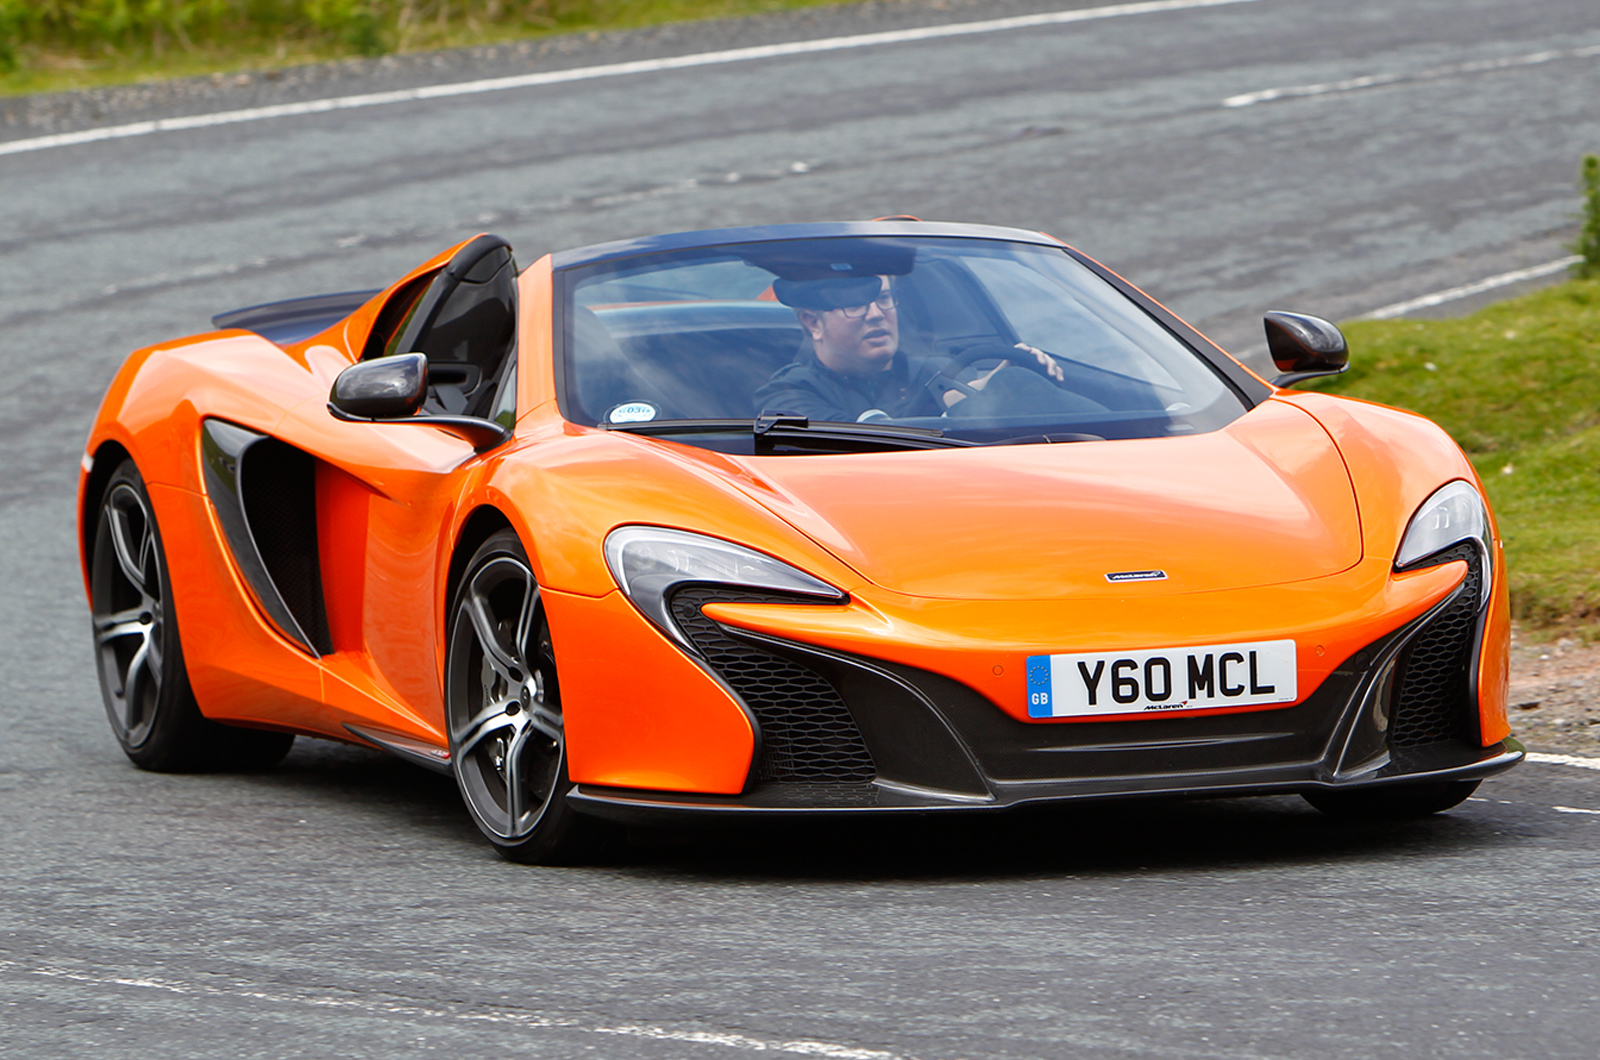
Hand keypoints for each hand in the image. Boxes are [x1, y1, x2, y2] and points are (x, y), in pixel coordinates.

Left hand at [940, 344, 1062, 406]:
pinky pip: (1050, 371)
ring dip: (1051, 366)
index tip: (1030, 356)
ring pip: (1045, 362)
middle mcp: (1022, 361)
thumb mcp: (975, 389)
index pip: (1020, 349)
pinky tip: (1059, 380)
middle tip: (1045, 368)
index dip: (1027, 350)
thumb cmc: (988, 393)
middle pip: (1036, 354)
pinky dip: (1056, 373)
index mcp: (1009, 359)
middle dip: (1042, 359)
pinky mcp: (1039, 377)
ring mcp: (1032, 368)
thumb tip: (946, 382)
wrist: (999, 399)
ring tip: (1055, 375)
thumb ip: (963, 386)